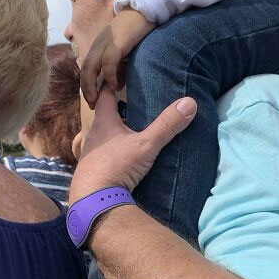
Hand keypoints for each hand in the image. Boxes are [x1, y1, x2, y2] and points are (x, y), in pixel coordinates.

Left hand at [69, 86, 196, 203]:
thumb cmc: (116, 167)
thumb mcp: (146, 145)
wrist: (93, 202)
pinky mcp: (89, 173)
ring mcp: (88, 156)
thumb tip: (190, 102)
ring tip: (125, 134)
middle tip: (129, 106)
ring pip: (98, 138)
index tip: (119, 77)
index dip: (111, 84)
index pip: (105, 96)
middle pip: (102, 117)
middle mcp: (92, 137)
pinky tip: (116, 161)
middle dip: (113, 111)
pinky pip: (97, 158)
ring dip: (110, 135)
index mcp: (103, 123)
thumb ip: (167, 125)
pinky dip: (106, 154)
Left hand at [80, 9, 154, 107]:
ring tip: (97, 100)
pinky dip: (109, 75)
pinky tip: (115, 85)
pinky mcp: (117, 43)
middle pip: (84, 69)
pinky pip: (108, 62)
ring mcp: (106, 42)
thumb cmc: (136, 30)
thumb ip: (119, 67)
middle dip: (86, 89)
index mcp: (99, 46)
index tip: (92, 100)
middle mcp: (98, 44)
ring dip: (92, 85)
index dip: (86, 85)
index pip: (87, 68)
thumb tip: (117, 85)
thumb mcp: (124, 51)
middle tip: (91, 105)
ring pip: (91, 66)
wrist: (145, 9)